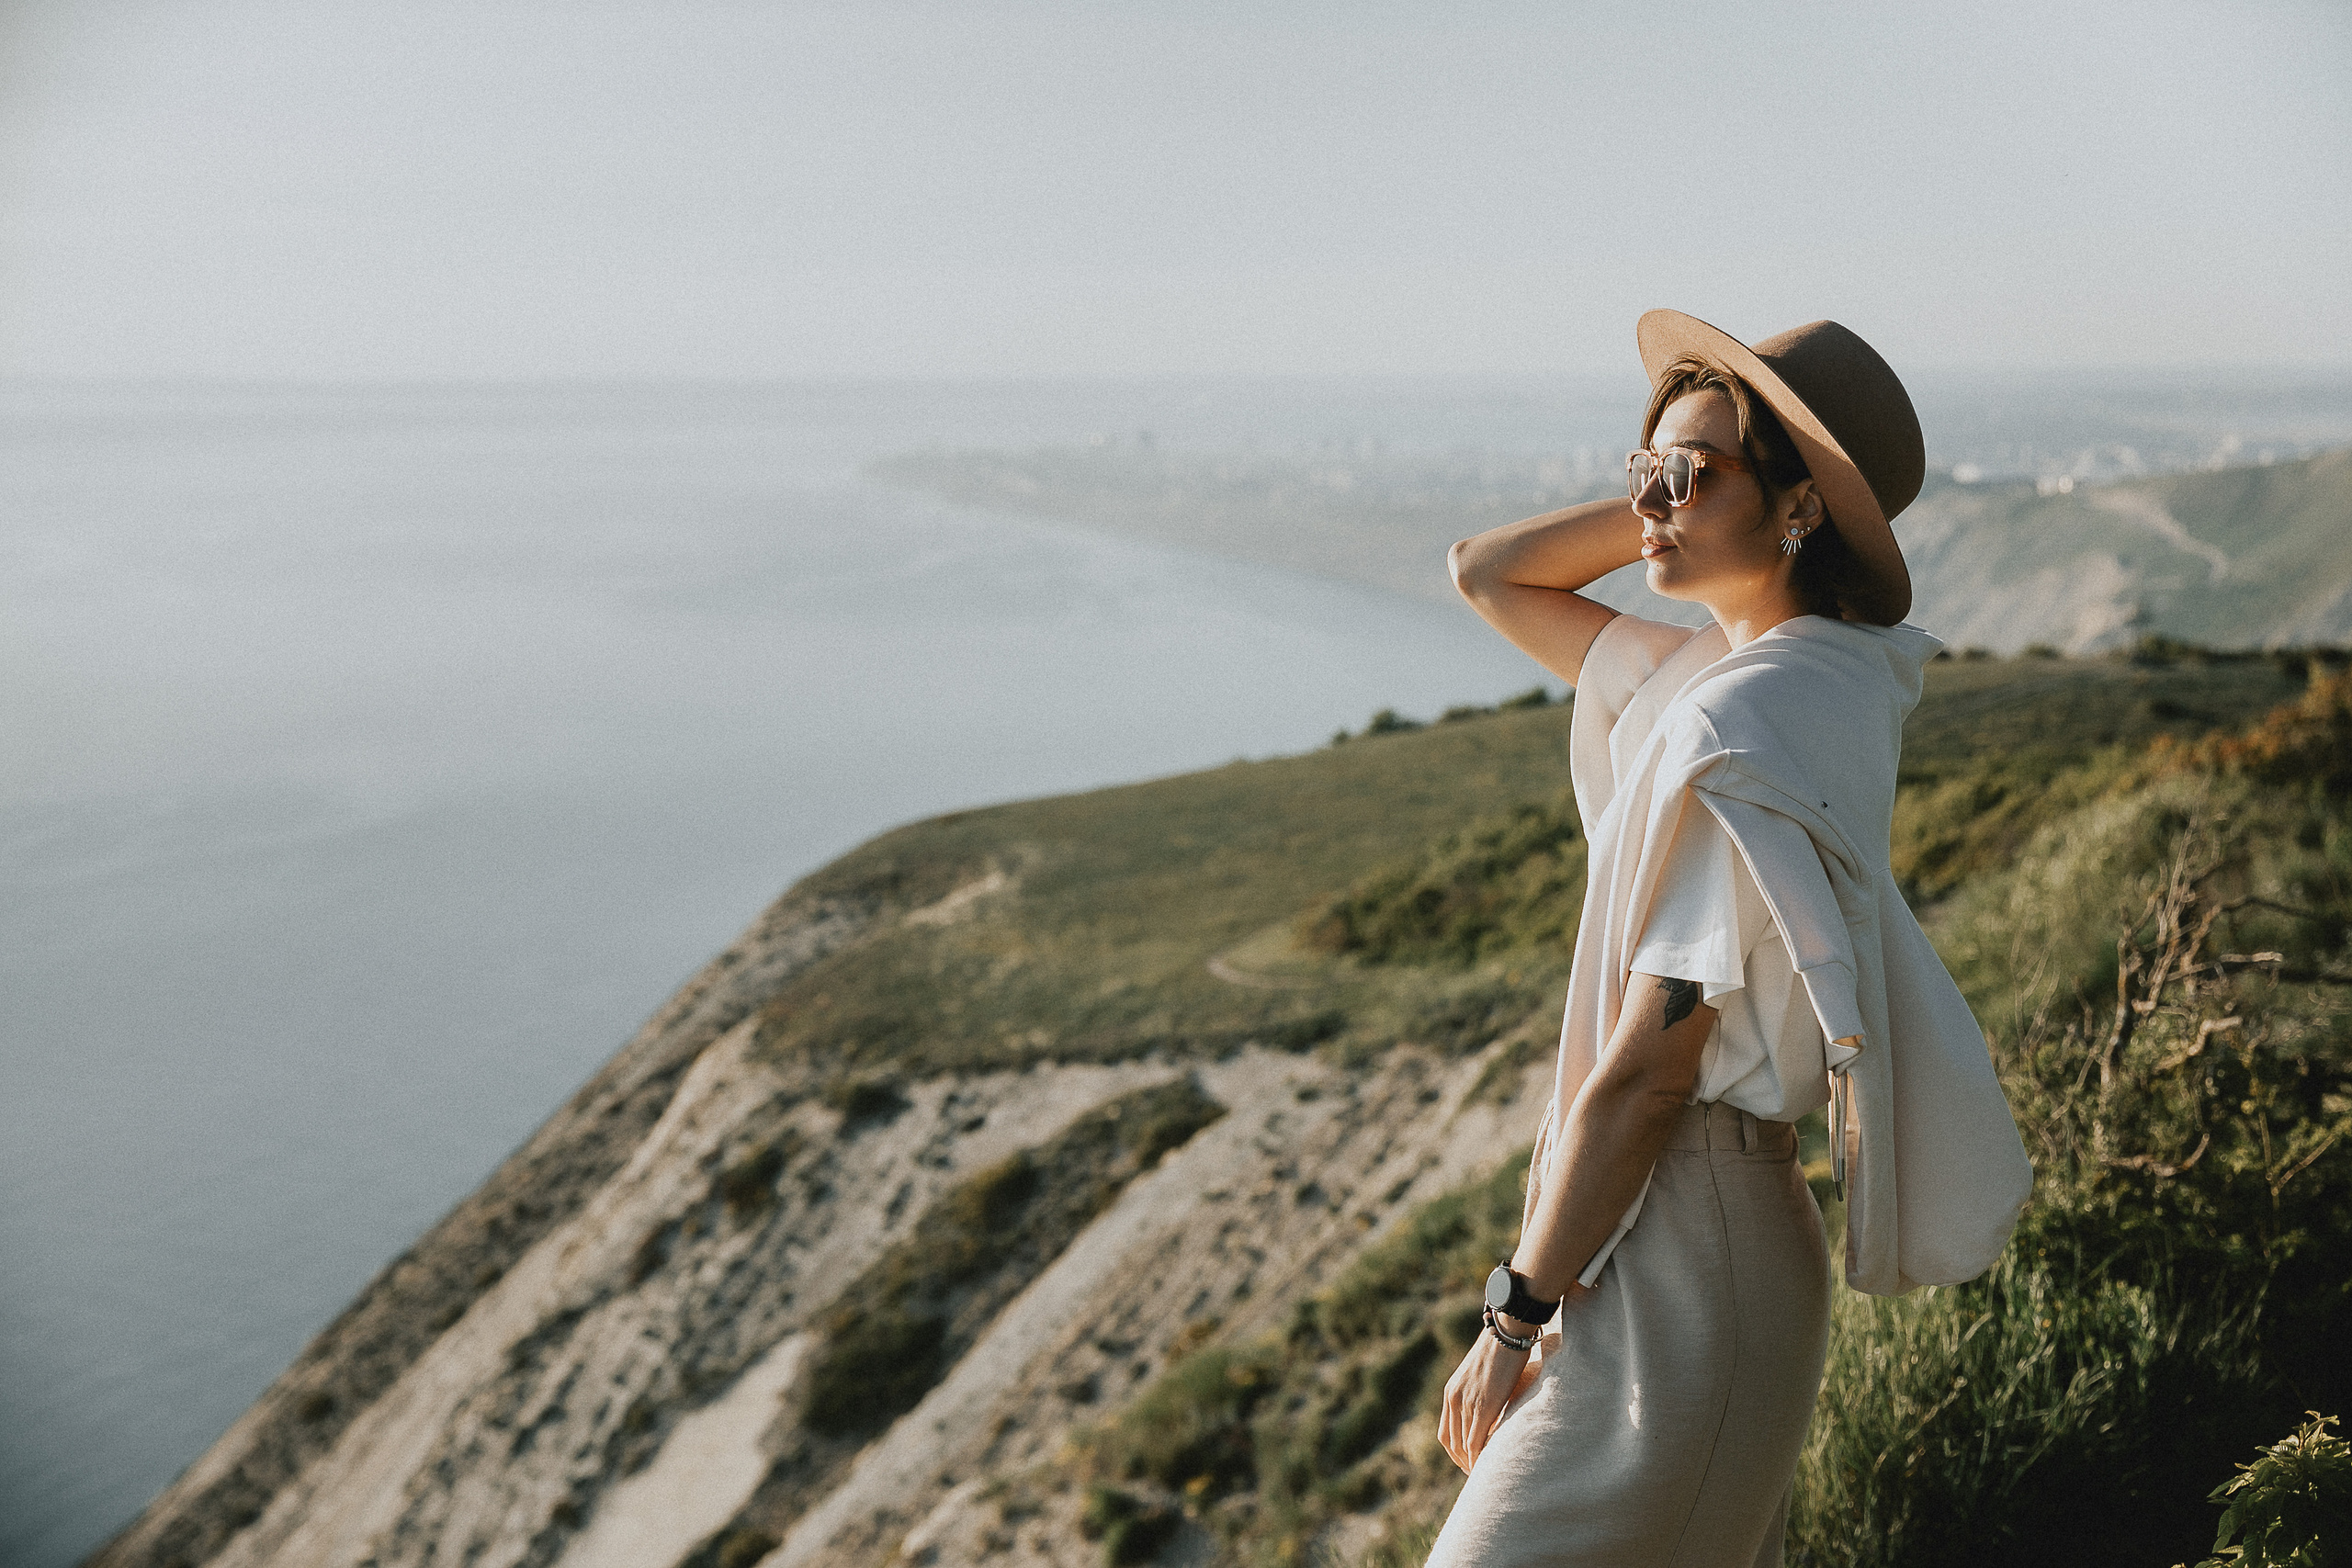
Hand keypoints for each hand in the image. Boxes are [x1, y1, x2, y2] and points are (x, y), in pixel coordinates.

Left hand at [1437, 1329, 1539, 1473]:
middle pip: (1451, 1442)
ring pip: (1463, 1444)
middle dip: (1462, 1462)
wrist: (1505, 1332)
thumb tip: (1490, 1409)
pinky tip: (1487, 1464)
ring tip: (1483, 1475)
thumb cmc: (1499, 1350)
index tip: (1467, 1463)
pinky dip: (1479, 1455)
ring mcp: (1467, 1402)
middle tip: (1476, 1475)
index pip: (1446, 1432)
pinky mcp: (1484, 1405)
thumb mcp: (1481, 1375)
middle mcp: (1454, 1399)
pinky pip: (1476, 1439)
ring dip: (1471, 1462)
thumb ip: (1478, 1393)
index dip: (1455, 1451)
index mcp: (1451, 1392)